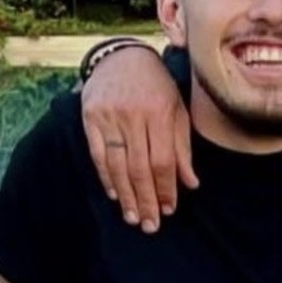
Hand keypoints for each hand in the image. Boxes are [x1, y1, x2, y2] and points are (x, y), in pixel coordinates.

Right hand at [81, 46, 197, 232]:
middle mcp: (134, 115)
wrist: (122, 58)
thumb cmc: (157, 87)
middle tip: (150, 225)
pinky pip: (98, 155)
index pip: (163, 159)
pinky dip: (107, 177)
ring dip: (126, 195)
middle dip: (146, 199)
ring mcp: (110, 117)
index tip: (169, 209)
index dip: (166, 187)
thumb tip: (191, 183)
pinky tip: (115, 195)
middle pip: (140, 167)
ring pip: (118, 165)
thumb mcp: (177, 110)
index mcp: (160, 112)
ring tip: (134, 217)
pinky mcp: (90, 118)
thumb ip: (182, 147)